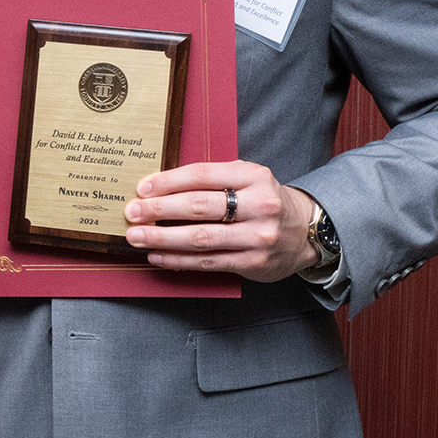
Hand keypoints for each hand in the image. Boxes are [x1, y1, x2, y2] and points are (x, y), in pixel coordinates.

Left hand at [123, 162, 318, 282]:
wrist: (305, 232)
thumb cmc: (263, 201)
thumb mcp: (247, 180)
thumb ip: (212, 180)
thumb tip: (159, 188)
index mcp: (254, 176)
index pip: (203, 174)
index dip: (168, 181)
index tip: (142, 188)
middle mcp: (259, 204)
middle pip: (199, 206)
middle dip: (159, 210)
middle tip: (132, 212)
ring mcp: (258, 236)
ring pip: (200, 238)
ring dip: (163, 238)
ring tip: (136, 236)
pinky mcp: (253, 262)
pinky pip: (208, 261)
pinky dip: (178, 259)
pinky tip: (157, 256)